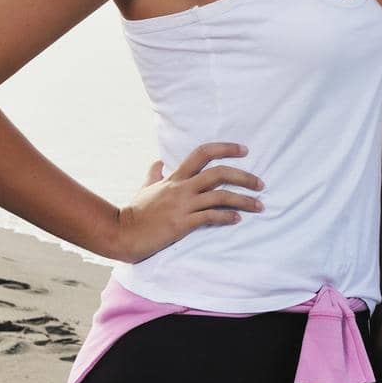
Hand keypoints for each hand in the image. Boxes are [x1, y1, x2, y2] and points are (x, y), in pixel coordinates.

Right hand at [112, 142, 262, 262]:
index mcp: (175, 178)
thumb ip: (154, 174)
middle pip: (219, 173)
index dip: (225, 148)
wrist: (120, 234)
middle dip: (244, 176)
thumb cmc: (134, 213)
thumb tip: (157, 162)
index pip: (202, 153)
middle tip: (261, 183)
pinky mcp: (181, 224)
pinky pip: (210, 217)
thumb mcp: (145, 188)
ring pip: (220, 196)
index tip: (244, 150)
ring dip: (244, 200)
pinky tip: (237, 219)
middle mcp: (182, 188)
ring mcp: (182, 206)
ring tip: (259, 205)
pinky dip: (226, 217)